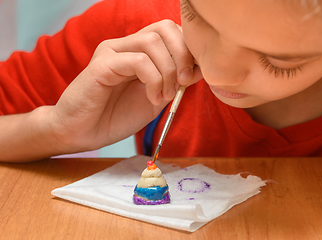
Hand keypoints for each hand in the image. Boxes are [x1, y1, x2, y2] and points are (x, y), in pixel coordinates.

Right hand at [46, 20, 202, 153]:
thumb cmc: (117, 116)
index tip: (193, 76)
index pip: (170, 31)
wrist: (83, 133)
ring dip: (168, 71)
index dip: (188, 50)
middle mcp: (125, 45)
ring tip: (164, 95)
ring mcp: (112, 52)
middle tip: (183, 82)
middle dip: (182, 55)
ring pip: (152, 42)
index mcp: (138, 51)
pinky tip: (152, 98)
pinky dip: (153, 80)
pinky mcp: (101, 65)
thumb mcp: (156, 98)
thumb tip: (198, 68)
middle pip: (164, 28)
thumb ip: (174, 82)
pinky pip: (138, 61)